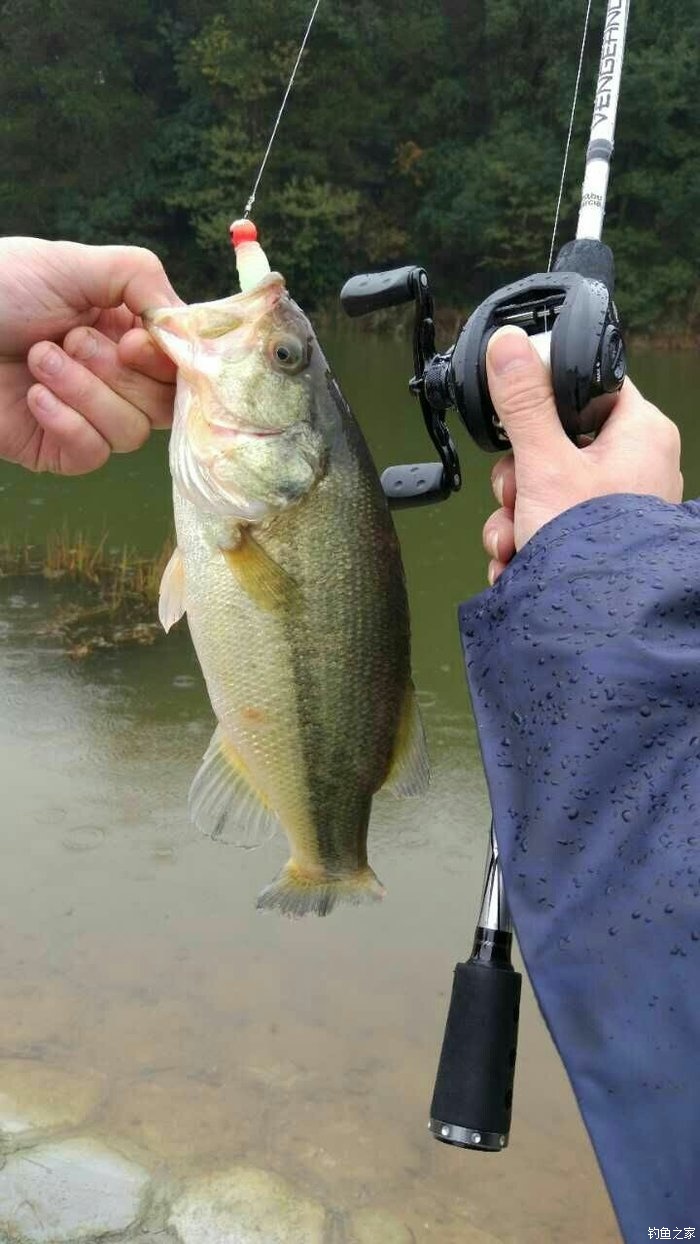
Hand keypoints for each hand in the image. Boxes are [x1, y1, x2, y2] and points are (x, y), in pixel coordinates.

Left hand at [0, 237, 180, 473]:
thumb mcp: (75, 263)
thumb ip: (141, 279)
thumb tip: (184, 324)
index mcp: (123, 331)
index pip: (179, 365)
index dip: (167, 362)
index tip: (133, 343)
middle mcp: (113, 377)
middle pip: (163, 404)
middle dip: (119, 374)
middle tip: (71, 340)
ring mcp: (87, 417)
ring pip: (131, 432)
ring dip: (86, 392)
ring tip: (39, 359)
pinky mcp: (59, 450)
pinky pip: (93, 454)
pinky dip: (67, 422)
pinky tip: (33, 395)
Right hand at [481, 325, 682, 583]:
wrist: (598, 627)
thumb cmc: (591, 544)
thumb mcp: (544, 462)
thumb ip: (523, 403)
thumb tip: (510, 344)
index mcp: (641, 432)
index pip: (590, 387)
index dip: (545, 399)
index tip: (516, 420)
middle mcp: (636, 465)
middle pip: (556, 442)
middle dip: (517, 478)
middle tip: (514, 495)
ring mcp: (616, 506)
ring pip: (546, 488)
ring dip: (514, 516)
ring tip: (512, 541)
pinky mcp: (597, 541)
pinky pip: (550, 524)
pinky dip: (526, 542)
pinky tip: (515, 562)